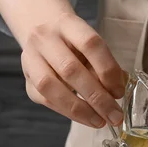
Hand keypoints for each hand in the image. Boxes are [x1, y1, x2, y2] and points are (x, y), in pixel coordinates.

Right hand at [21, 12, 125, 127]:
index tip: (120, 92)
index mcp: (68, 24)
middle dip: (97, 97)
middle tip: (115, 116)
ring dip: (79, 109)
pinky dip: (68, 112)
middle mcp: (45, 38)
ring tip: (100, 122)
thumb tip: (117, 93)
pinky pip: (46, 99)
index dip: (108, 70)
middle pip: (70, 69)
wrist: (44, 37)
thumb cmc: (75, 45)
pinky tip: (86, 119)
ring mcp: (31, 59)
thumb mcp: (92, 48)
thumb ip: (105, 67)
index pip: (90, 44)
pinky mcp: (27, 81)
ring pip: (51, 86)